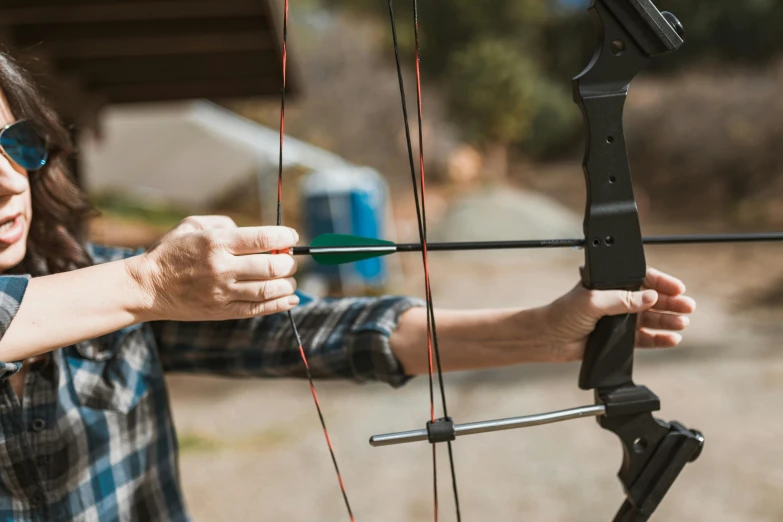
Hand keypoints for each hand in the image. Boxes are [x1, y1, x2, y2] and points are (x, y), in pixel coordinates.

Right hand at [125, 215, 299, 321]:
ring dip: (288, 284)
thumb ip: (225, 224)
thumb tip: (254, 234)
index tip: (291, 237)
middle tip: (289, 260)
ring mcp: (223, 292)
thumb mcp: (192, 225)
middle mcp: (222, 267)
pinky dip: (280, 304)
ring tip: (288, 279)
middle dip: (288, 262)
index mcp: (216, 242)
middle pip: (272, 266)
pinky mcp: (223, 311)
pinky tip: (291, 298)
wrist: (147, 287)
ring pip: (269, 290)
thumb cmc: (171, 252)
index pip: (264, 238)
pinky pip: (259, 309)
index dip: (285, 237)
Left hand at [543, 267, 695, 361]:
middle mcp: (617, 299)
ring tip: (682, 323)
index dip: (661, 283)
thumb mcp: (592, 301)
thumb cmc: (563, 313)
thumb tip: (649, 297)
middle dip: (670, 302)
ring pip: (650, 318)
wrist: (549, 339)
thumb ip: (621, 300)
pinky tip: (671, 338)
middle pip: (650, 299)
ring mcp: (619, 318)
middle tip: (687, 307)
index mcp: (610, 283)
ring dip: (667, 320)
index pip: (641, 279)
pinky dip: (658, 338)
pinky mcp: (619, 337)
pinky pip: (644, 337)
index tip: (678, 288)